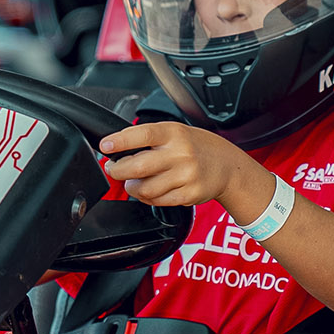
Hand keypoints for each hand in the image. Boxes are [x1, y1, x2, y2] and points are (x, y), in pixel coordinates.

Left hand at [99, 121, 258, 208]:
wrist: (228, 166)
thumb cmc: (197, 147)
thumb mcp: (177, 132)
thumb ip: (150, 138)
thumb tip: (117, 147)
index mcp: (174, 133)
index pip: (143, 135)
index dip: (120, 141)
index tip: (105, 146)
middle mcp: (180, 154)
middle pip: (137, 167)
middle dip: (118, 170)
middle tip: (114, 169)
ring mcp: (186, 176)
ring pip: (144, 189)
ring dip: (132, 187)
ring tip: (134, 181)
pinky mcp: (188, 195)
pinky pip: (157, 201)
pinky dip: (147, 198)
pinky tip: (150, 191)